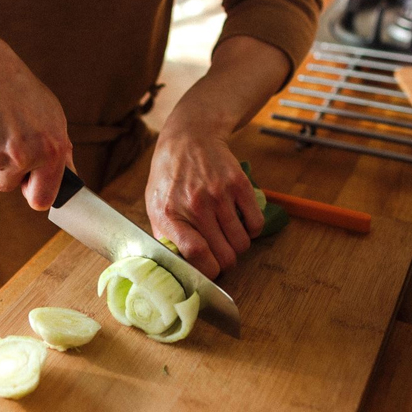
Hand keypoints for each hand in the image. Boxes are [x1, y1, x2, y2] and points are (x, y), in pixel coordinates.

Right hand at [0, 20, 72, 210]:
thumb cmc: (15, 87)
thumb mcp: (50, 114)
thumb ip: (59, 149)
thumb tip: (68, 176)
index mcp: (51, 149)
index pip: (42, 199)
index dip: (33, 193)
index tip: (29, 186)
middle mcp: (23, 156)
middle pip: (7, 186)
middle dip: (5, 170)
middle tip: (5, 136)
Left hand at [145, 116, 263, 278]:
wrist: (188, 139)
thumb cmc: (169, 176)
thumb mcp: (154, 205)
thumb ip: (164, 235)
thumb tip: (177, 267)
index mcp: (170, 214)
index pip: (196, 254)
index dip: (208, 271)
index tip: (210, 272)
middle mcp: (195, 205)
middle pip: (224, 254)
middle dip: (225, 262)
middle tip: (221, 255)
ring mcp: (219, 194)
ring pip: (242, 243)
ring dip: (238, 247)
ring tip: (228, 237)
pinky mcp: (239, 184)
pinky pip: (256, 224)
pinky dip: (252, 230)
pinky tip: (240, 223)